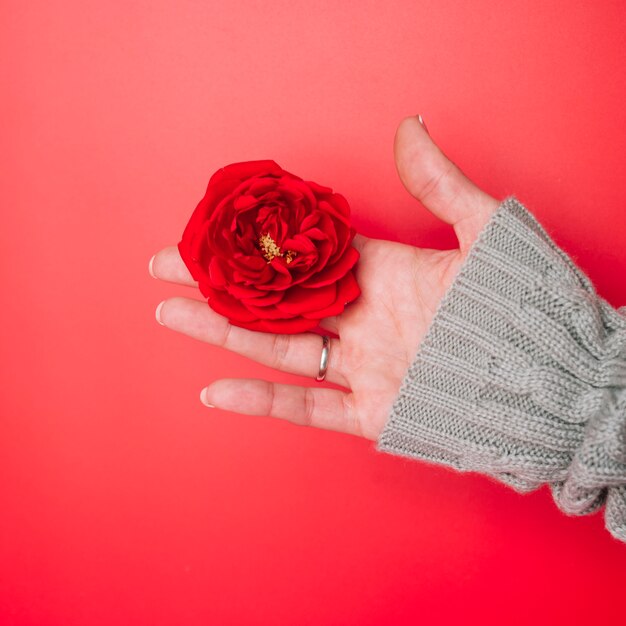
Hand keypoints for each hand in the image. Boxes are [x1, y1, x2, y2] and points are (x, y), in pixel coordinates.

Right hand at [149, 116, 499, 440]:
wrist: (555, 380)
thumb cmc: (523, 303)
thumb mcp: (485, 232)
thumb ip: (439, 183)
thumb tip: (410, 126)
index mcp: (383, 272)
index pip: (303, 250)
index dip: (255, 236)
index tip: (212, 224)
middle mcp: (363, 318)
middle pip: (276, 297)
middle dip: (218, 281)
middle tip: (166, 264)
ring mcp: (364, 367)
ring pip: (277, 347)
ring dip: (221, 331)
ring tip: (169, 312)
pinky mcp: (372, 413)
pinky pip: (308, 407)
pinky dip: (261, 401)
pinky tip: (214, 391)